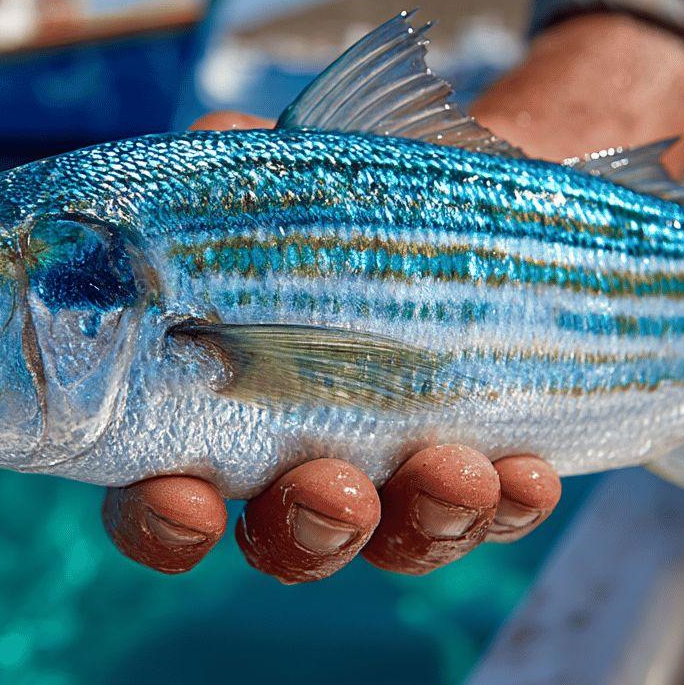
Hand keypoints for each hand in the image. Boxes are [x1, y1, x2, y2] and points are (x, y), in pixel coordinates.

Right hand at [105, 14, 683, 581]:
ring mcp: (394, 482)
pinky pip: (495, 517)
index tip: (186, 501)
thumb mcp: (272, 164)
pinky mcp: (486, 476)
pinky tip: (523, 472)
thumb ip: (218, 167)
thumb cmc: (347, 188)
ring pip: (396, 541)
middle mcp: (296, 467)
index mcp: (211, 414)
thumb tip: (220, 143)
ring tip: (455, 470)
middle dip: (308, 524)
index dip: (161, 518)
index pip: (160, 495)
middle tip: (335, 487)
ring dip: (423, 519)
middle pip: (283, 539)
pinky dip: (508, 504)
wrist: (480, 197)